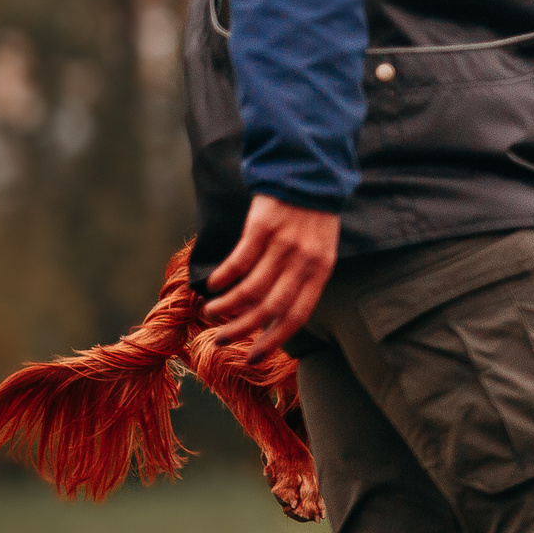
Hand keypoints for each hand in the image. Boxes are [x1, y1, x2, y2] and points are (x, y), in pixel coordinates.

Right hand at [204, 194, 340, 355]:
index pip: (298, 315)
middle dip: (243, 328)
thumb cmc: (311, 219)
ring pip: (252, 287)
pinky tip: (213, 285)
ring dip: (228, 305)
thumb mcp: (319, 252)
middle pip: (271, 307)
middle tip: (222, 339)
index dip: (274, 339)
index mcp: (320, 271)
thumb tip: (274, 316)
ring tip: (212, 311)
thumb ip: (302, 280)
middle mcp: (304, 261)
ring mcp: (284, 243)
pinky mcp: (263, 226)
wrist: (310, 174)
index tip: (252, 357)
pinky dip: (224, 277)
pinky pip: (240, 260)